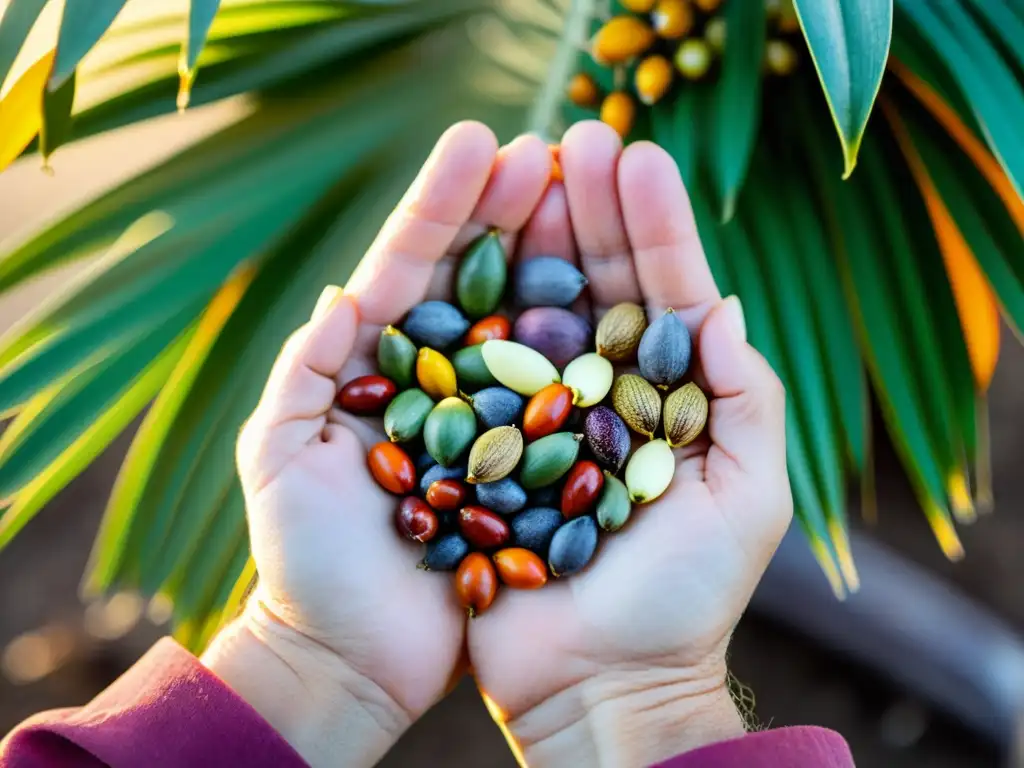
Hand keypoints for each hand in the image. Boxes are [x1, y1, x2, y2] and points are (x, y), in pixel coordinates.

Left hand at [203, 123, 555, 767]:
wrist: (353, 659)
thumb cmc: (304, 563)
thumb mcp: (278, 460)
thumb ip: (302, 375)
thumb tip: (340, 296)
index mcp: (375, 364)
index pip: (411, 266)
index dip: (446, 203)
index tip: (485, 141)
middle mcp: (438, 379)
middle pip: (479, 279)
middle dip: (515, 212)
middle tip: (562, 147)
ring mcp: (488, 419)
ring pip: (528, 325)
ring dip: (560, 259)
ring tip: (596, 196)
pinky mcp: (527, 466)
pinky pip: (562, 398)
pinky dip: (587, 347)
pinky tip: (621, 298)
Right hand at [467, 122, 792, 766]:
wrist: (597, 683)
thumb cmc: (684, 600)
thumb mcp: (746, 497)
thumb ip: (747, 398)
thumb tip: (724, 303)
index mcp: (666, 397)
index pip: (663, 292)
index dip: (652, 223)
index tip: (635, 152)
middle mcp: (599, 395)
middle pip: (593, 287)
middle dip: (586, 212)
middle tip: (574, 133)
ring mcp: (533, 417)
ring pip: (529, 313)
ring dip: (524, 240)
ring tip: (520, 167)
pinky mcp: (477, 448)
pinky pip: (468, 373)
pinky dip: (464, 316)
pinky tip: (460, 252)